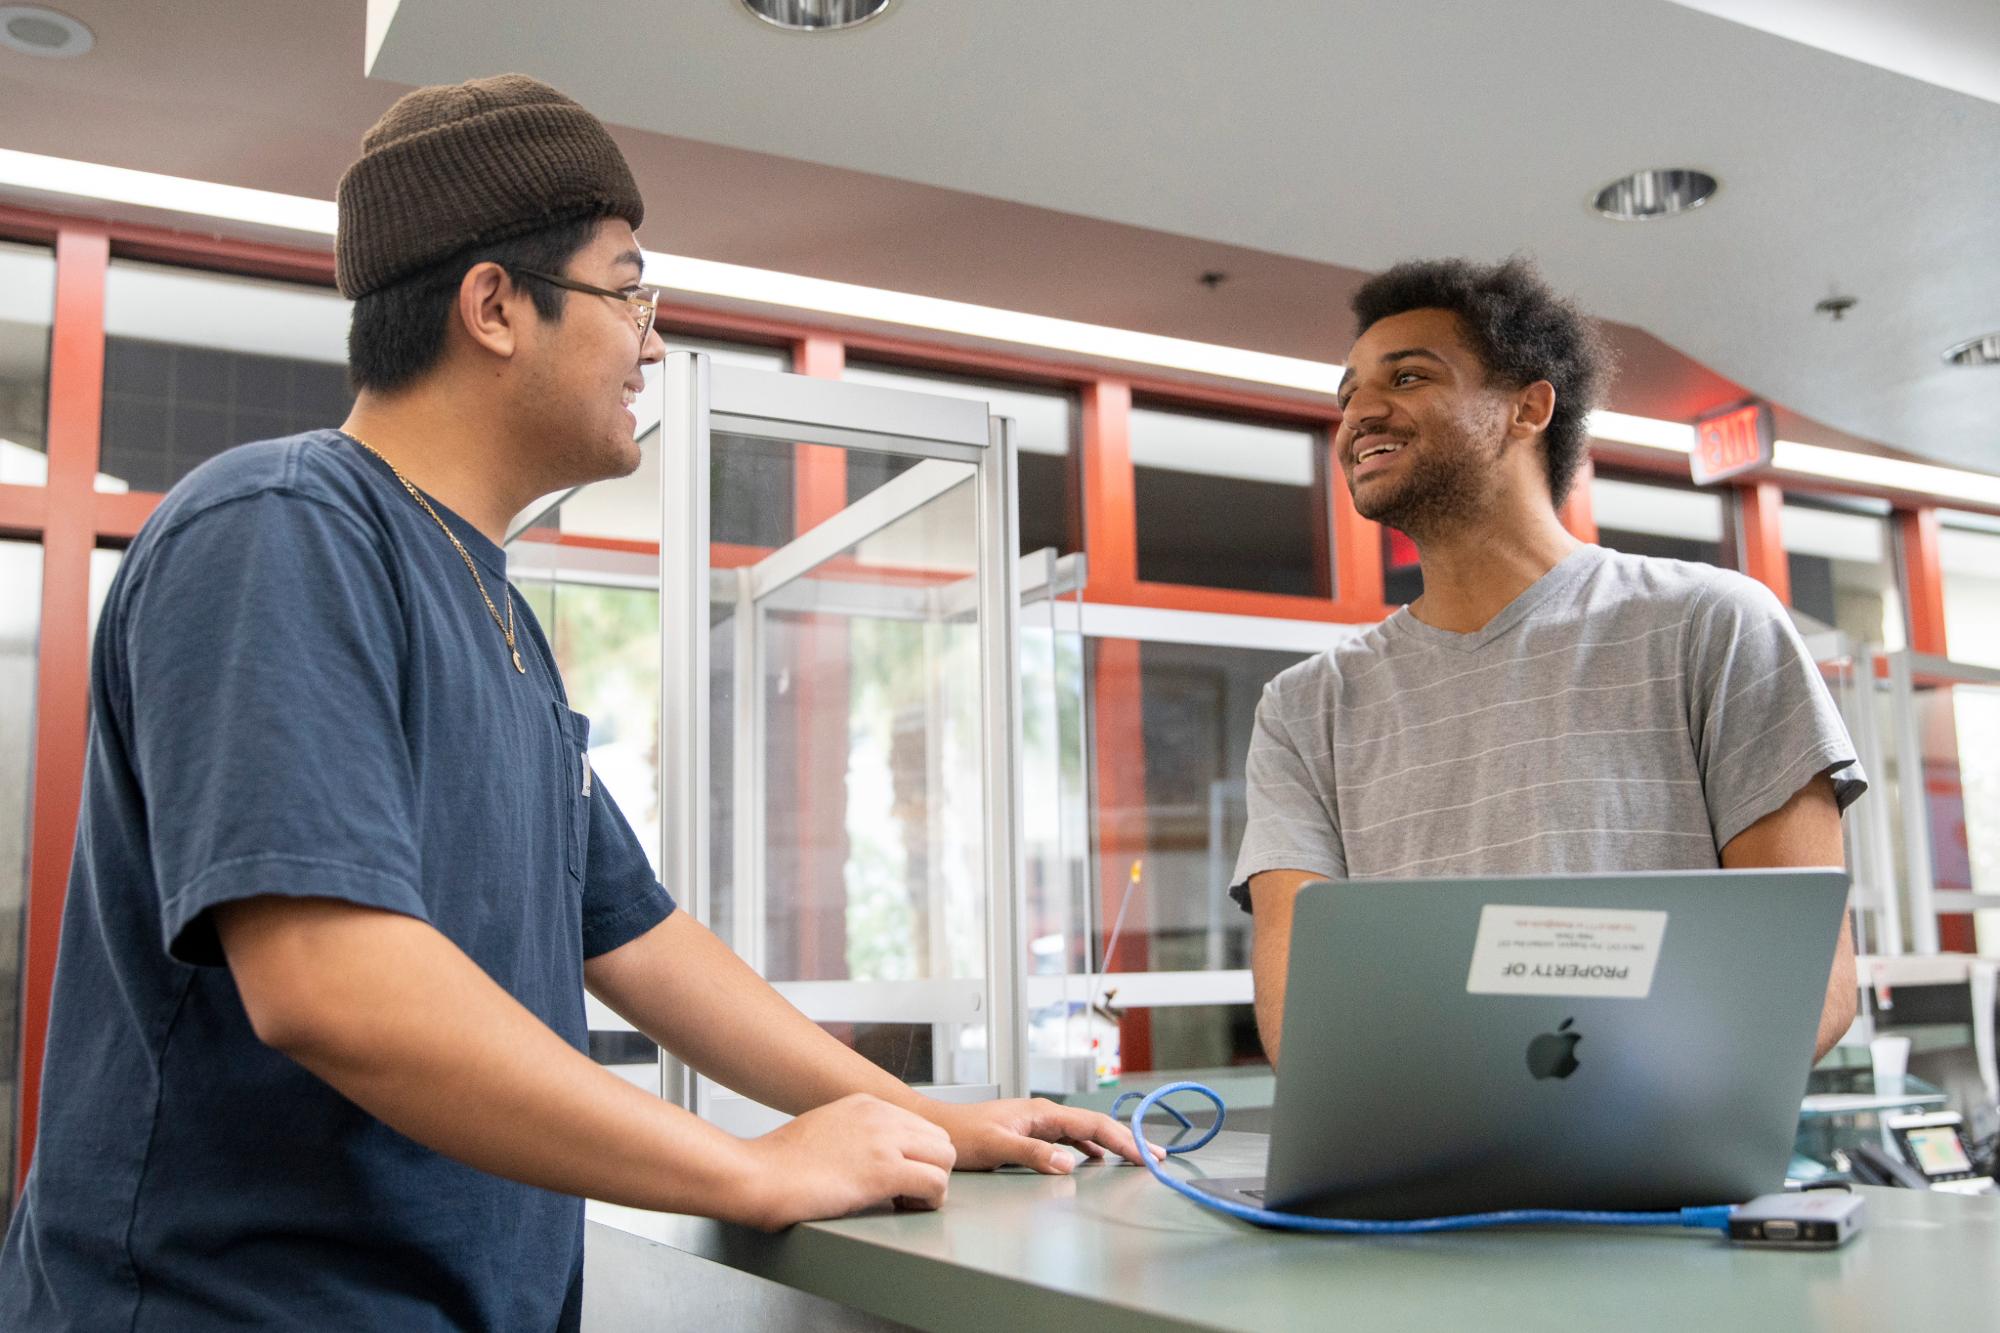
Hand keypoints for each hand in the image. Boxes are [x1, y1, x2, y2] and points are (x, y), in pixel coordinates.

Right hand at [732, 1093, 955, 1230]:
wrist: (758, 1175)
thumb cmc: (780, 1164)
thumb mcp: (824, 1129)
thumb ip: (852, 1134)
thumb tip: (867, 1156)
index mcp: (866, 1104)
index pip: (920, 1125)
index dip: (915, 1155)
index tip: (898, 1177)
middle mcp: (881, 1115)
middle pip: (940, 1139)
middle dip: (931, 1168)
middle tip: (905, 1193)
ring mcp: (884, 1140)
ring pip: (946, 1158)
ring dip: (933, 1184)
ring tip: (903, 1201)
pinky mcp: (884, 1170)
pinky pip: (936, 1184)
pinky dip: (928, 1201)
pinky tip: (901, 1207)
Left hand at [921, 1097, 1165, 1173]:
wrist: (938, 1128)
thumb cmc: (962, 1134)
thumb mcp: (996, 1147)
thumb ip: (1033, 1154)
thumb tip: (1070, 1164)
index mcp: (1043, 1113)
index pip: (1094, 1126)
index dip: (1124, 1140)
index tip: (1146, 1155)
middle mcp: (1045, 1114)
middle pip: (1097, 1126)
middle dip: (1129, 1140)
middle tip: (1158, 1156)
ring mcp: (1040, 1122)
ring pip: (1086, 1132)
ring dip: (1113, 1144)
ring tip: (1138, 1156)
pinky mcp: (1033, 1133)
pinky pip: (1072, 1139)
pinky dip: (1091, 1148)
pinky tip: (1097, 1159)